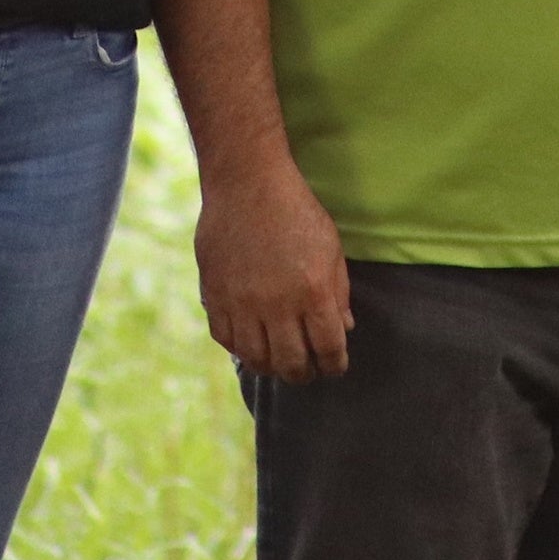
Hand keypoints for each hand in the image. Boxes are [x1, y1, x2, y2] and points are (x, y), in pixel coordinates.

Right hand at [196, 158, 352, 380]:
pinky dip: (241, 349)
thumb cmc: (297, 212)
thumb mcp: (331, 248)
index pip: (328, 347)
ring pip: (256, 358)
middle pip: (291, 362)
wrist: (248, 185)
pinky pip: (227, 340)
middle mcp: (276, 305)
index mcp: (313, 292)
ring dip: (272, 367)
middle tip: (309, 372)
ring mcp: (242, 304)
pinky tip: (252, 346)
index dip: (335, 364)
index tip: (336, 368)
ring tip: (281, 364)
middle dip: (304, 374)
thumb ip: (338, 292)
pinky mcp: (215, 298)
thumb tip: (344, 329)